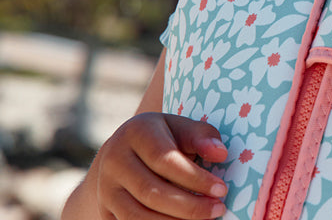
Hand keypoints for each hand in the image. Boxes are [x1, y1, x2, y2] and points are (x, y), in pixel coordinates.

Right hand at [94, 112, 228, 219]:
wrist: (122, 152)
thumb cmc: (163, 138)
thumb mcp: (182, 127)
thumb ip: (201, 137)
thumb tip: (220, 154)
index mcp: (136, 132)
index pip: (166, 159)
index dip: (195, 177)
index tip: (221, 189)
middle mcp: (115, 160)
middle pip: (152, 191)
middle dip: (189, 205)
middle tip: (217, 209)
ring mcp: (105, 188)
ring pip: (138, 215)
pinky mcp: (104, 210)